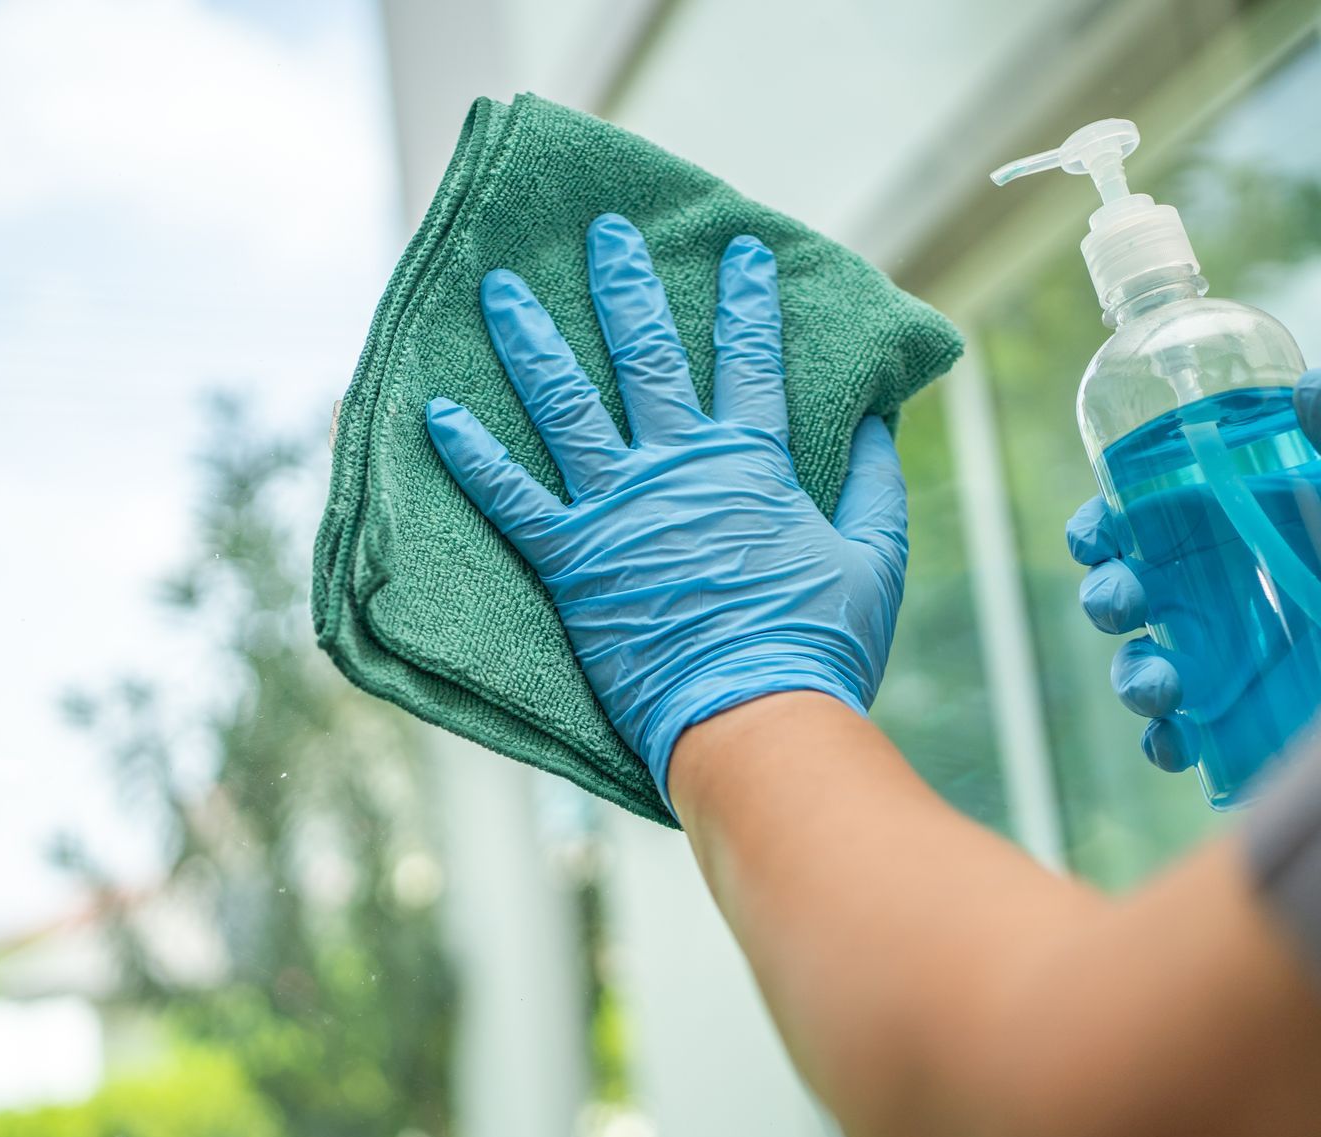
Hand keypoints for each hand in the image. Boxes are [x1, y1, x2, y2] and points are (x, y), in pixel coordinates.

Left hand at [426, 213, 907, 805]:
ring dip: (532, 342)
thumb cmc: (818, 646)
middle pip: (646, 357)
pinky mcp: (572, 560)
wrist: (754, 719)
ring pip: (565, 405)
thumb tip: (881, 424)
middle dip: (625, 288)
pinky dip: (473, 456)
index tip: (741, 252)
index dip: (747, 302)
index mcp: (751, 464)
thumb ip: (876, 486)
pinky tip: (439, 414)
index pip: (750, 360)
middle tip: (604, 234)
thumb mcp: (875, 560)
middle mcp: (678, 467)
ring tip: (500, 288)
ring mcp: (619, 508)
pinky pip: (511, 498)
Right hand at [1066, 369, 1320, 771]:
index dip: (1098, 527)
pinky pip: (1178, 737)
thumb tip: (1307, 389)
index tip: (1098, 534)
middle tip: (1123, 602)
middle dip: (1105, 598)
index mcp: (1218, 528)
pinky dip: (1162, 743)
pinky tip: (1175, 742)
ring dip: (1132, 676)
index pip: (1133, 521)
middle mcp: (1206, 594)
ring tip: (1159, 688)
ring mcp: (1218, 660)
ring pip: (1141, 667)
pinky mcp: (1239, 721)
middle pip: (1123, 593)